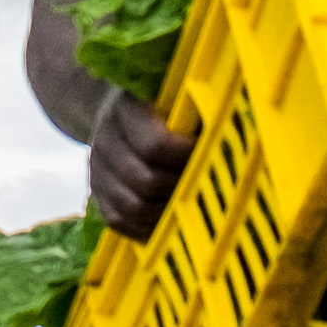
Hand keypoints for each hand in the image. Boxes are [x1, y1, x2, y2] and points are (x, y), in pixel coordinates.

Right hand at [86, 90, 194, 237]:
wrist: (109, 112)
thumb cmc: (154, 106)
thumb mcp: (170, 98)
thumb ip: (194, 117)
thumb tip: (231, 138)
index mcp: (126, 111)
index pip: (156, 146)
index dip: (186, 157)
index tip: (208, 154)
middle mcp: (105, 142)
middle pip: (145, 181)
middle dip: (179, 188)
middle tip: (202, 185)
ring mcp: (96, 171)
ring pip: (132, 207)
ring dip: (165, 212)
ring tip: (187, 205)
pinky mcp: (96, 194)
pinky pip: (119, 221)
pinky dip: (145, 228)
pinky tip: (166, 222)